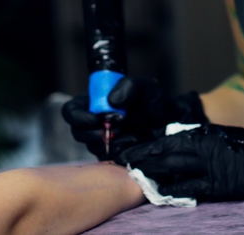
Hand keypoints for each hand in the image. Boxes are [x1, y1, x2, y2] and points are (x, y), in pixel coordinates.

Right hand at [61, 77, 207, 159]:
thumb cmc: (157, 103)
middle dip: (96, 131)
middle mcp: (94, 123)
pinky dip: (120, 152)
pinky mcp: (113, 156)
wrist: (172, 125)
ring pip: (92, 147)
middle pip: (78, 132)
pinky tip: (134, 144)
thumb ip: (129, 86)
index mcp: (95, 103)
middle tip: (118, 126)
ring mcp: (102, 141)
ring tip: (131, 132)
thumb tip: (112, 101)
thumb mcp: (146, 87)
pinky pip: (107, 159)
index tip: (97, 118)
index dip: (78, 117)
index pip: (71, 111)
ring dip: (111, 141)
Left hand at [115, 124, 243, 201]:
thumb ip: (201, 139)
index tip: (130, 149)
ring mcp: (210, 167)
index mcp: (205, 133)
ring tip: (134, 176)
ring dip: (151, 173)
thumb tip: (177, 142)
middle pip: (164, 153)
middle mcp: (204, 147)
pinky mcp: (217, 185)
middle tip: (123, 162)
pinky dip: (172, 191)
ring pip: (172, 169)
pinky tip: (158, 194)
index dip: (147, 144)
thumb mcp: (223, 136)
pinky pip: (189, 189)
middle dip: (142, 158)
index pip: (168, 138)